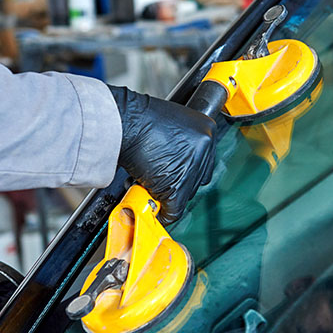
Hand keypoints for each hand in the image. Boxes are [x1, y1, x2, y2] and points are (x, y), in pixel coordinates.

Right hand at [109, 86, 215, 225]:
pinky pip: (175, 209)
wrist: (125, 122)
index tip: (178, 171)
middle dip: (180, 180)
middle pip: (198, 177)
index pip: (205, 159)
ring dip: (169, 193)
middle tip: (163, 178)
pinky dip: (163, 213)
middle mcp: (205, 147)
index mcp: (206, 130)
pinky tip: (155, 208)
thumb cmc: (139, 120)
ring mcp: (193, 167)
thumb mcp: (172, 123)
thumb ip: (182, 142)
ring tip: (152, 184)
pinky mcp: (179, 186)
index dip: (188, 168)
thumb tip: (179, 159)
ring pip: (187, 193)